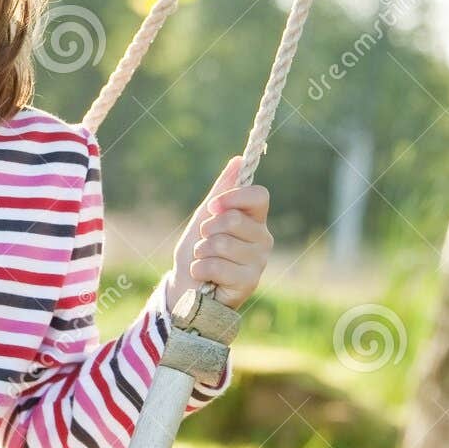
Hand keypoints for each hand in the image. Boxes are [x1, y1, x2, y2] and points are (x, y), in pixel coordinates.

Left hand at [167, 155, 272, 312]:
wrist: (186, 287)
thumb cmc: (197, 251)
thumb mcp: (204, 217)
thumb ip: (221, 191)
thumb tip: (237, 160)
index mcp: (254, 219)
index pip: (259, 196)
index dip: (233, 198)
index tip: (214, 207)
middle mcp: (263, 239)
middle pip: (233, 219)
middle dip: (207, 230)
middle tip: (205, 242)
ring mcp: (259, 262)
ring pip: (221, 243)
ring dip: (201, 252)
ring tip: (204, 261)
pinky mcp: (250, 282)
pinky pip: (216, 266)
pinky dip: (200, 269)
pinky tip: (204, 278)